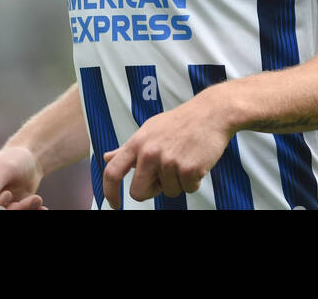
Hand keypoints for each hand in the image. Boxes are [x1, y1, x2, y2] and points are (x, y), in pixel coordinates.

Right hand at [0, 145, 47, 209]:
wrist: (29, 163)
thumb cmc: (14, 159)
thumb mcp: (5, 167)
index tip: (8, 195)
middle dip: (13, 209)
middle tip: (34, 199)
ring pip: (4, 216)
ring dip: (23, 210)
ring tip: (37, 199)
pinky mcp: (6, 211)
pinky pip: (15, 215)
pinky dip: (29, 211)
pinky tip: (42, 209)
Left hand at [101, 91, 233, 208]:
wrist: (211, 113)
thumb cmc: (179, 123)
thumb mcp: (149, 130)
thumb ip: (128, 148)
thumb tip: (106, 158)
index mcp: (137, 143)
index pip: (112, 172)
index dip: (110, 192)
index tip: (115, 205)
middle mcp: (149, 153)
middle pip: (138, 193)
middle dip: (151, 191)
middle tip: (164, 177)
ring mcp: (169, 161)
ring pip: (168, 192)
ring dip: (178, 182)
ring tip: (184, 158)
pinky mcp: (188, 169)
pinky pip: (188, 189)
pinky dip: (194, 181)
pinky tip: (196, 161)